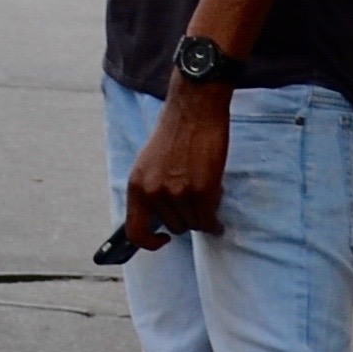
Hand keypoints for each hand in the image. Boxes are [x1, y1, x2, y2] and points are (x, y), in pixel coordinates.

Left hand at [122, 85, 232, 246]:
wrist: (194, 109)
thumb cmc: (175, 133)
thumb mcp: (149, 163)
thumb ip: (151, 191)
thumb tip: (157, 220)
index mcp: (136, 186)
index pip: (135, 231)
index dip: (149, 243)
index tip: (162, 239)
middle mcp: (154, 192)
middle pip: (173, 227)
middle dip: (186, 217)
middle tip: (195, 201)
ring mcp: (178, 193)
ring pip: (193, 224)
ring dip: (202, 216)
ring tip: (207, 198)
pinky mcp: (202, 191)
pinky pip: (208, 220)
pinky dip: (214, 222)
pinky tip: (217, 219)